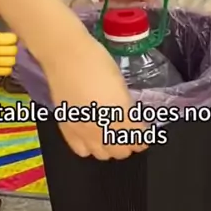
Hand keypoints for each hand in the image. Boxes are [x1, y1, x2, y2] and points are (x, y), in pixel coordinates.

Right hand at [45, 27, 146, 159]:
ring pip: (102, 155)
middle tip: (129, 134)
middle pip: (121, 152)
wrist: (66, 55)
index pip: (137, 138)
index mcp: (120, 114)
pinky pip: (81, 150)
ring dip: (110, 148)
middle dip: (129, 145)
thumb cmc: (97, 62)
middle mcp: (102, 127)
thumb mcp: (121, 84)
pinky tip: (92, 138)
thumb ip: (127, 107)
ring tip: (111, 136)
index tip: (144, 135)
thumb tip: (132, 121)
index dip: (143, 138)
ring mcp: (83, 130)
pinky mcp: (67, 128)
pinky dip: (90, 148)